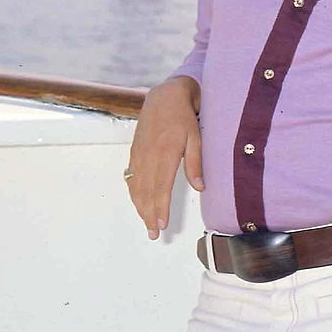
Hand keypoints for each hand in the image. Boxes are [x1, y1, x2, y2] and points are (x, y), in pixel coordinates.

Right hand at [126, 76, 201, 239]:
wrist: (164, 97)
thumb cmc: (184, 117)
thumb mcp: (196, 138)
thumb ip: (196, 163)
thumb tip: (200, 188)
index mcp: (166, 154)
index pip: (161, 188)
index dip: (160, 208)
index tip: (161, 225)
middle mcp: (149, 156)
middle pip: (146, 192)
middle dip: (148, 215)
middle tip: (153, 234)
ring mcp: (139, 154)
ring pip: (136, 186)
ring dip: (140, 207)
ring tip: (146, 223)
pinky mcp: (135, 152)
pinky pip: (131, 176)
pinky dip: (133, 192)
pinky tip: (138, 202)